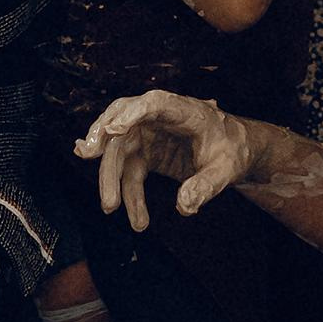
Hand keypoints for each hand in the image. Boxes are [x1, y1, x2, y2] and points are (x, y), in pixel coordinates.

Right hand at [75, 90, 251, 231]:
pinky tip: (136, 218)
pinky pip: (128, 171)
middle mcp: (158, 117)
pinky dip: (127, 193)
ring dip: (110, 179)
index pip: (154, 103)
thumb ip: (206, 186)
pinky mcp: (144, 151)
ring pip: (118, 152)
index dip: (131, 113)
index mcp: (184, 110)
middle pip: (124, 126)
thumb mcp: (226, 170)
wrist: (234, 150)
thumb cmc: (232, 151)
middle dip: (104, 145)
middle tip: (87, 157)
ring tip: (109, 207)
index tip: (113, 128)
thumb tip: (184, 207)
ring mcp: (148, 133)